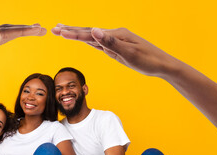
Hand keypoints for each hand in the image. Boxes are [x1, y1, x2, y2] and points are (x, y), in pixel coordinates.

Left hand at [0, 24, 46, 82]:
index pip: (5, 32)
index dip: (23, 31)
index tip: (38, 29)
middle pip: (6, 29)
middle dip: (25, 29)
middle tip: (42, 29)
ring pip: (3, 32)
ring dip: (18, 31)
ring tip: (33, 30)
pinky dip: (9, 36)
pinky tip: (13, 36)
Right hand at [51, 24, 174, 77]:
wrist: (162, 64)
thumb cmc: (147, 60)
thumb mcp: (129, 53)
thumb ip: (110, 42)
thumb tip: (94, 30)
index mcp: (115, 35)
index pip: (89, 34)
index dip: (73, 33)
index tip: (58, 31)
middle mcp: (113, 35)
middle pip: (88, 32)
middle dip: (70, 30)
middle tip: (54, 28)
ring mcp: (115, 40)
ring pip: (92, 36)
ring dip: (77, 34)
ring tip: (64, 31)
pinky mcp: (117, 47)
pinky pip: (98, 43)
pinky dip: (88, 40)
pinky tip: (84, 38)